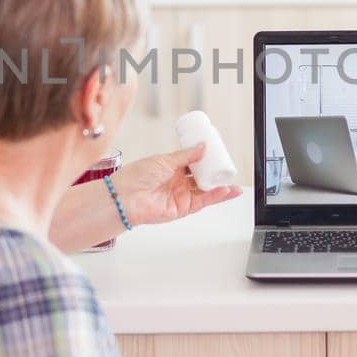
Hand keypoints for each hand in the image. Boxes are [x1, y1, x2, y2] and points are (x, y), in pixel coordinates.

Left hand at [117, 143, 241, 227]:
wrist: (124, 197)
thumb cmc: (135, 177)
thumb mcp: (164, 160)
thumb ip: (185, 156)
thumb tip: (202, 147)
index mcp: (171, 169)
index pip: (194, 164)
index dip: (206, 161)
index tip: (218, 155)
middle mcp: (177, 183)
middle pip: (202, 178)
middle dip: (215, 174)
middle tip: (227, 167)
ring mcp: (180, 196)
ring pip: (205, 192)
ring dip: (219, 188)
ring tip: (232, 181)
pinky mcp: (182, 208)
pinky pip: (202, 202)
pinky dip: (214, 197)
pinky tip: (225, 191)